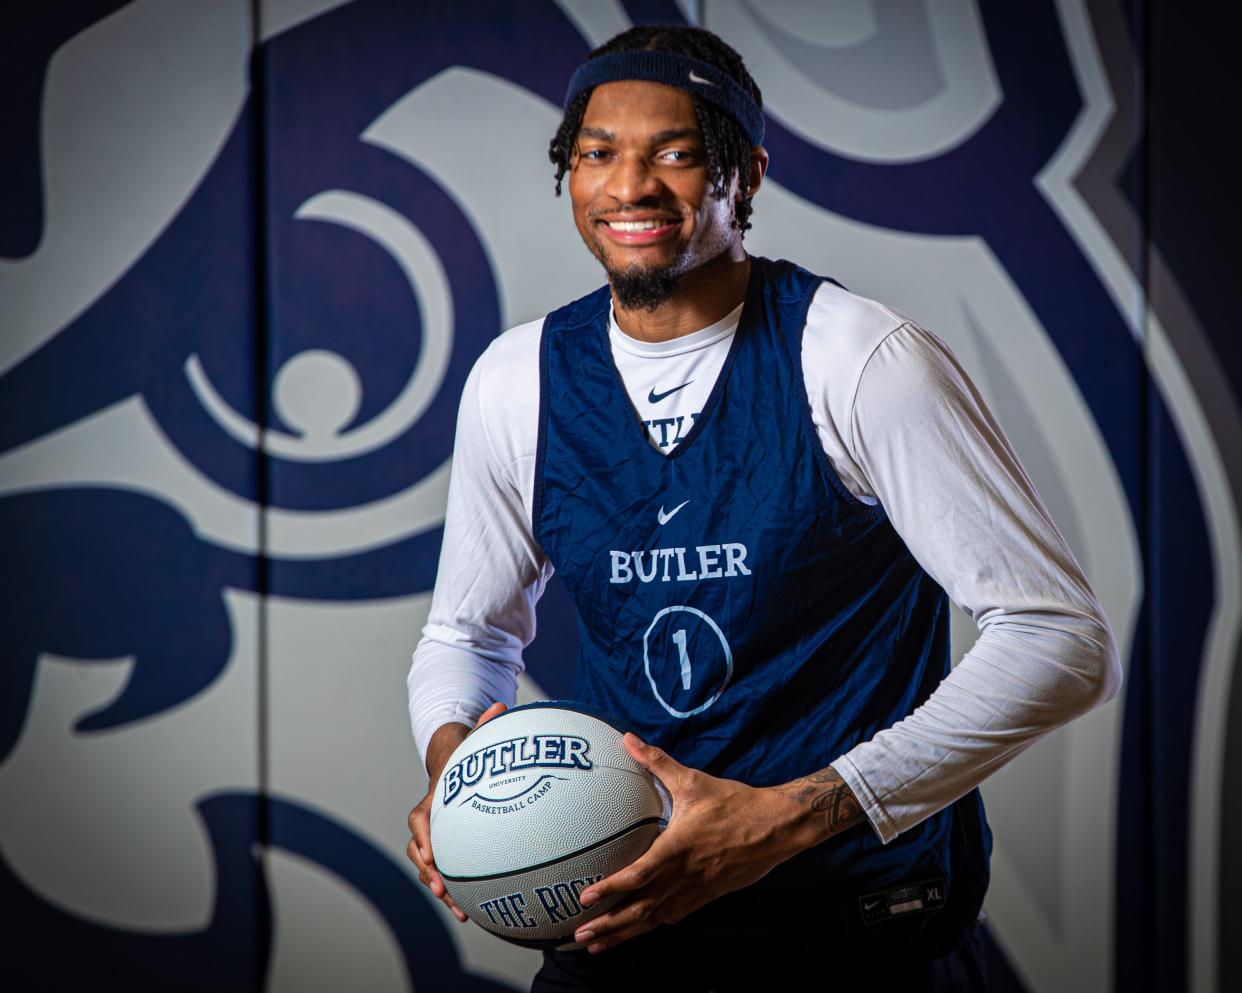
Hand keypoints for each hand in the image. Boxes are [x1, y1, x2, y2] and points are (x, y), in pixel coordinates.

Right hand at [407, 701, 507, 920]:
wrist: (452, 765)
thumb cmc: (468, 754)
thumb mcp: (475, 738)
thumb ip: (486, 724)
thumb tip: (502, 705)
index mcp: (434, 798)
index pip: (420, 819)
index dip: (423, 836)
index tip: (431, 852)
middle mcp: (430, 821)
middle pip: (420, 851)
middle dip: (428, 872)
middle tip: (441, 889)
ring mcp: (436, 837)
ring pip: (429, 868)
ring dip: (440, 888)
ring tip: (458, 910)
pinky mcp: (448, 848)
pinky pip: (446, 873)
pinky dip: (455, 891)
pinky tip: (473, 911)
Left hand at [571, 734, 810, 952]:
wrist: (776, 827)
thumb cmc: (733, 802)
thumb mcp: (693, 780)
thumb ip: (657, 762)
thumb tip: (628, 739)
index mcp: (677, 848)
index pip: (638, 875)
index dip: (610, 888)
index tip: (585, 897)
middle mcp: (685, 874)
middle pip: (641, 908)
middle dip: (609, 924)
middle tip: (579, 936)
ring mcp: (697, 889)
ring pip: (655, 918)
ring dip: (625, 933)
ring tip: (597, 946)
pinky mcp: (708, 895)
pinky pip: (675, 915)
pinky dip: (653, 925)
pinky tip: (638, 930)